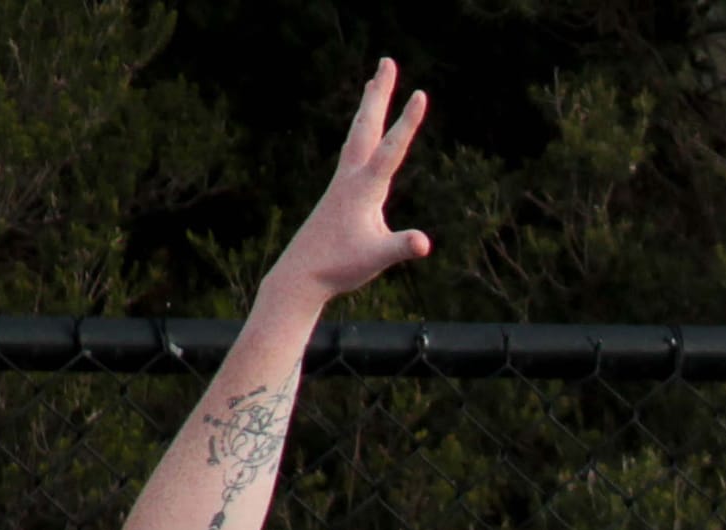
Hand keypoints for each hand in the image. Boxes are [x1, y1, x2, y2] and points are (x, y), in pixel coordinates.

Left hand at [268, 59, 430, 308]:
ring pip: (357, 133)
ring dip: (367, 106)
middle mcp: (351, 176)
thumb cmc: (340, 266)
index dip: (408, 122)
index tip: (421, 93)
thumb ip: (401, 246)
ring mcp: (342, 182)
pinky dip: (360, 131)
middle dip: (380, 93)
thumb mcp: (377, 258)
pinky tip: (362, 132)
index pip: (391, 149)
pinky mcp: (338, 191)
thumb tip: (423, 243)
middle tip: (387, 61)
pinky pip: (352, 150)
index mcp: (364, 188)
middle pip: (367, 125)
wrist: (301, 273)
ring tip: (372, 82)